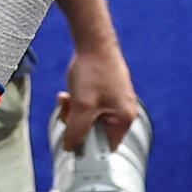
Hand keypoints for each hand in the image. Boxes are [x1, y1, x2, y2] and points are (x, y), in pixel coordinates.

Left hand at [56, 40, 139, 154]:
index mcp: (124, 119)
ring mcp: (115, 102)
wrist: (93, 42)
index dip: (89, 148)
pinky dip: (76, 102)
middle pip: (96, 133)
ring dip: (74, 112)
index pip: (106, 148)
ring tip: (67, 99)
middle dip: (78, 124)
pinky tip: (67, 93)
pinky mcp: (105, 93)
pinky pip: (88, 106)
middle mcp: (123, 112)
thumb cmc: (93, 72)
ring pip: (89, 119)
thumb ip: (77, 131)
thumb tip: (71, 149)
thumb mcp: (82, 106)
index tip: (72, 144)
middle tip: (68, 113)